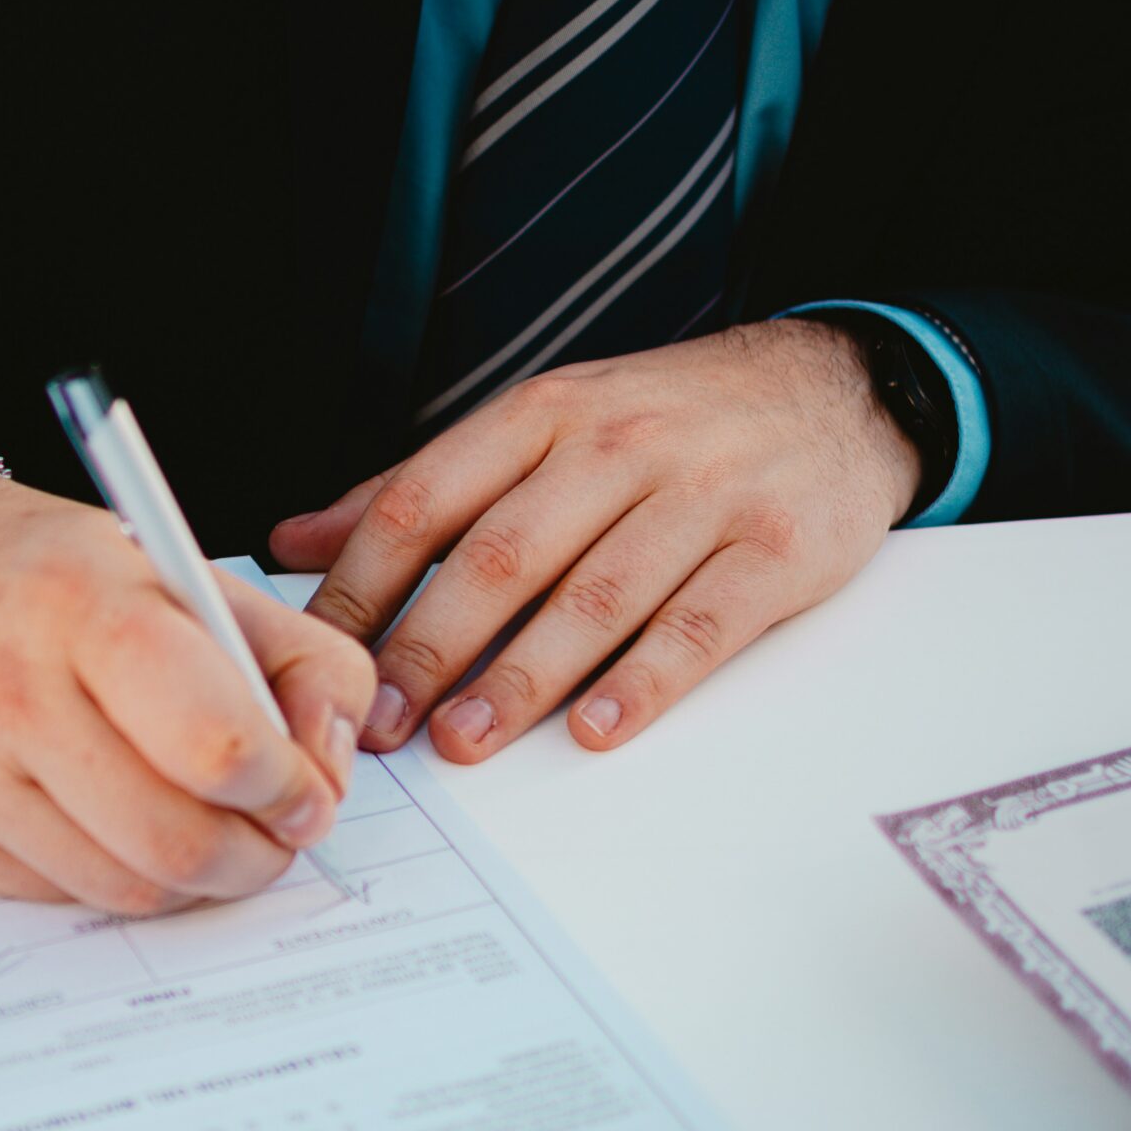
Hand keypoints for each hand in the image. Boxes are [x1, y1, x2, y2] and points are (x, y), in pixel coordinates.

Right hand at [0, 461, 375, 913]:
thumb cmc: (51, 576)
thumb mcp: (186, 574)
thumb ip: (297, 656)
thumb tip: (330, 767)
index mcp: (85, 605)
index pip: (216, 745)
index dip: (286, 787)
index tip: (307, 789)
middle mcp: (8, 691)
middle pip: (175, 842)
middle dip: (255, 857)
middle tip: (274, 835)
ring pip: (124, 887)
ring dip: (193, 878)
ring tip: (206, 829)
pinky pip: (61, 894)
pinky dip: (113, 873)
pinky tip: (111, 818)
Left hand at [268, 319, 919, 760]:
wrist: (835, 389)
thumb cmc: (667, 420)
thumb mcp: (541, 426)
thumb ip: (421, 490)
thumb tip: (295, 543)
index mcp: (543, 416)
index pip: (428, 498)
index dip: (363, 583)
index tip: (321, 655)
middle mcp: (617, 447)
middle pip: (503, 553)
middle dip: (430, 645)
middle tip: (381, 721)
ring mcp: (702, 497)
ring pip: (594, 595)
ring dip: (521, 677)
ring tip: (465, 741)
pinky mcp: (775, 551)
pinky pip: (700, 625)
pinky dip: (644, 680)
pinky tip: (594, 726)